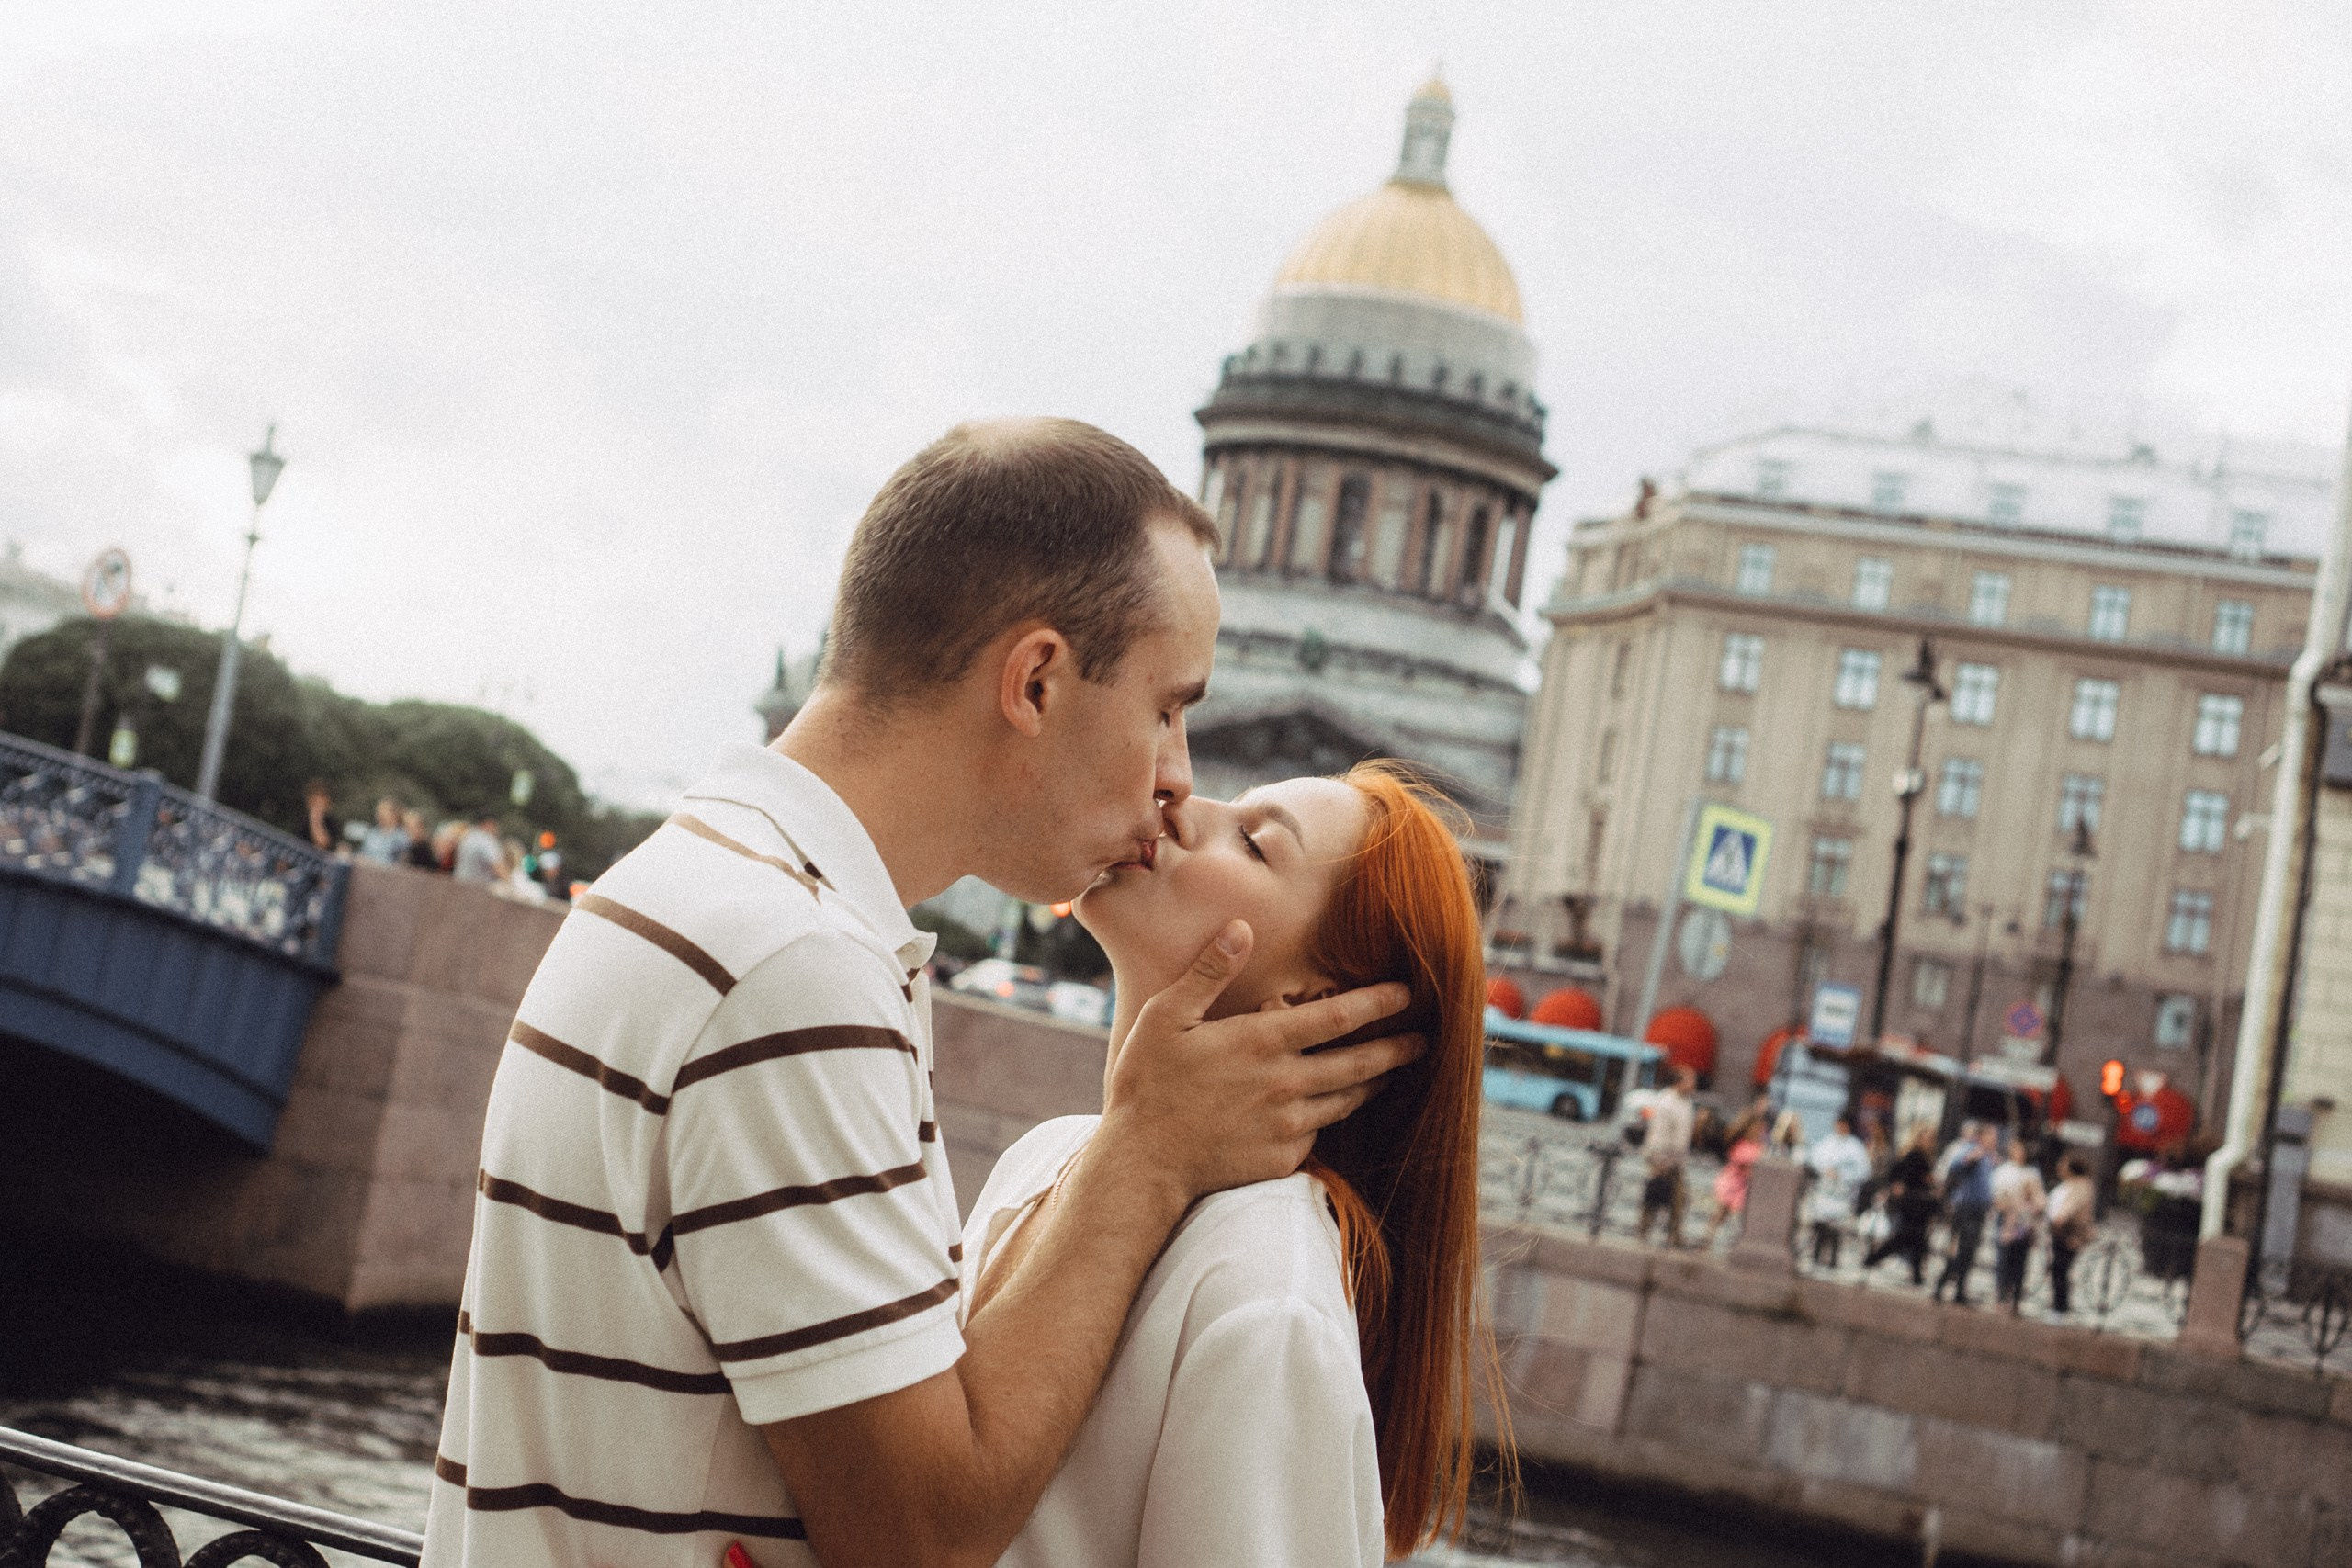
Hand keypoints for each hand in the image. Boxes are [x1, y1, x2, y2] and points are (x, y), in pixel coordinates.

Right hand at [1097, 920, 1416, 1201]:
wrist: (1143, 1163)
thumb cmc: (1147, 1084)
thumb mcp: (1167, 1016)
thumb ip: (1210, 972)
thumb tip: (1242, 927)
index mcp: (1263, 1042)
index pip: (1338, 1016)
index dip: (1377, 1002)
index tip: (1407, 992)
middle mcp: (1286, 1082)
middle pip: (1359, 1062)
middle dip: (1397, 1048)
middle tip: (1424, 1038)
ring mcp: (1289, 1124)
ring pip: (1347, 1099)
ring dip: (1373, 1082)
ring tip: (1392, 1071)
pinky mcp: (1283, 1157)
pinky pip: (1318, 1132)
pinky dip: (1329, 1117)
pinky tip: (1333, 1109)